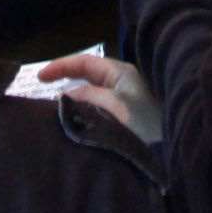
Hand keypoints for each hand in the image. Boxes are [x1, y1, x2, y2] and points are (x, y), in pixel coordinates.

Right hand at [37, 51, 161, 144]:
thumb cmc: (145, 123)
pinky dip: (83, 112)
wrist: (171, 150)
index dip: (61, 66)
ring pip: (92, 93)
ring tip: (54, 109)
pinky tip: (74, 121)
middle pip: (88, 75)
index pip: (85, 62)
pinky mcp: (125, 120)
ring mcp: (124, 101)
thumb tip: (66, 96)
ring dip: (74, 99)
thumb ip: (88, 97)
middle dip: (65, 80)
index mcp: (121, 73)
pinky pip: (98, 109)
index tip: (39, 77)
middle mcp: (122, 83)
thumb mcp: (115, 106)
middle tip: (42, 89)